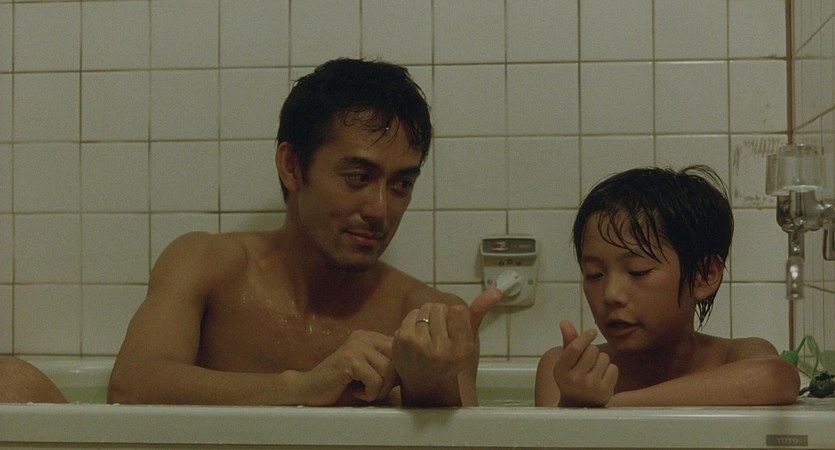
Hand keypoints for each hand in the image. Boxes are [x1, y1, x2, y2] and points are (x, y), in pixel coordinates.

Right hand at [301, 330, 398, 405]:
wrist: (309, 391)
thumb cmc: (342, 387)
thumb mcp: (370, 373)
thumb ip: (388, 365)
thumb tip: (415, 365)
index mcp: (371, 337)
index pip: (400, 350)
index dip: (398, 371)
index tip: (385, 384)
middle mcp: (364, 337)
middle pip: (397, 360)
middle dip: (390, 382)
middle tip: (374, 391)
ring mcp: (356, 346)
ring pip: (388, 371)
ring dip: (379, 390)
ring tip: (363, 391)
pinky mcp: (349, 359)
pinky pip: (375, 380)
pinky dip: (368, 393)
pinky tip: (355, 391)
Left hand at [393, 288, 502, 405]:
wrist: (424, 383)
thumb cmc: (449, 358)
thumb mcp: (468, 339)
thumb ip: (480, 313)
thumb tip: (497, 291)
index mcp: (462, 351)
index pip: (458, 310)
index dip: (455, 316)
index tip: (452, 332)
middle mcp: (441, 351)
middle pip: (440, 307)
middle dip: (440, 315)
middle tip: (438, 334)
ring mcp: (419, 347)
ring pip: (426, 308)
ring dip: (427, 316)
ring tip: (428, 335)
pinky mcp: (402, 341)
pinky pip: (412, 313)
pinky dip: (414, 320)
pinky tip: (416, 336)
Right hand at [552, 320, 617, 406]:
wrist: (580, 407)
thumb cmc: (572, 379)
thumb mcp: (566, 363)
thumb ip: (568, 342)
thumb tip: (565, 322)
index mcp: (561, 371)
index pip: (575, 348)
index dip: (585, 336)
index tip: (592, 332)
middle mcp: (574, 380)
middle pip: (592, 350)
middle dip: (593, 351)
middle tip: (588, 362)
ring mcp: (590, 387)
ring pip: (604, 358)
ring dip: (602, 360)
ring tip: (595, 370)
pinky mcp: (605, 391)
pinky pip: (613, 368)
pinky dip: (610, 370)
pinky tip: (602, 377)